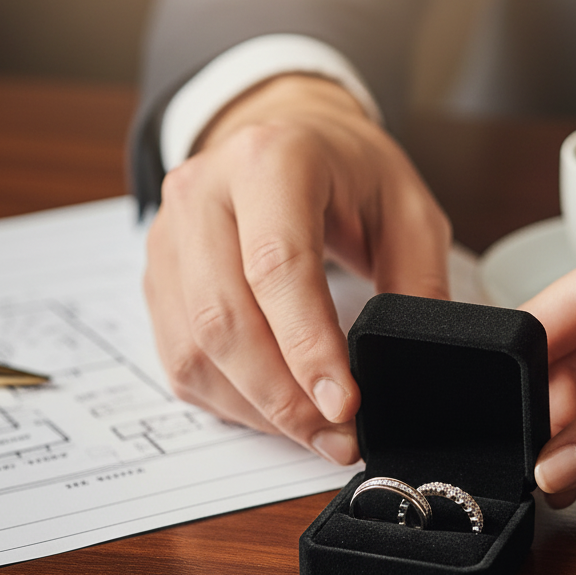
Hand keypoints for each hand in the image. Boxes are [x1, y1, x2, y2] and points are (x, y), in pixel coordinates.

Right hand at [144, 74, 450, 462]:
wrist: (285, 136)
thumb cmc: (348, 171)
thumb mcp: (408, 209)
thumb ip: (417, 283)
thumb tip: (407, 365)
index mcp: (270, 160)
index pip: (277, 266)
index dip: (308, 347)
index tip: (345, 406)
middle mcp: (203, 193)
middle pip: (224, 318)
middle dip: (283, 396)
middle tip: (337, 438)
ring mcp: (169, 237)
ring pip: (194, 349)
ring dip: (257, 408)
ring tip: (315, 433)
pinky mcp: (158, 277)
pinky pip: (180, 360)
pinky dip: (230, 401)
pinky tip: (275, 411)